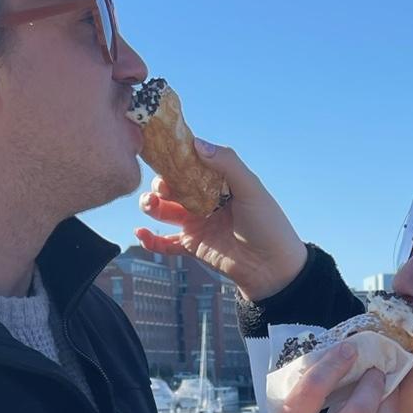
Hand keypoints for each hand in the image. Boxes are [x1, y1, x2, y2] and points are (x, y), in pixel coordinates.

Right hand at [136, 141, 307, 302]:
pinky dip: (151, 240)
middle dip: (161, 181)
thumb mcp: (251, 189)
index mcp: (220, 180)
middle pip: (173, 184)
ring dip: (152, 205)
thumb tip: (196, 143)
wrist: (273, 269)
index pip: (191, 161)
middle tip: (162, 185)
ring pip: (165, 210)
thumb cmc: (268, 226)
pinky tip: (140, 233)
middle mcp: (205, 198)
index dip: (175, 155)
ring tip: (150, 204)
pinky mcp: (194, 246)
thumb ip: (226, 163)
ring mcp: (198, 222)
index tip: (158, 147)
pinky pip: (166, 242)